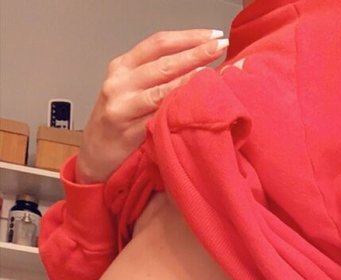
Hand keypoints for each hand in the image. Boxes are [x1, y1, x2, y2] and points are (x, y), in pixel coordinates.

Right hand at [76, 29, 227, 183]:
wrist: (95, 158)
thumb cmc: (117, 125)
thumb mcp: (129, 92)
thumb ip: (154, 78)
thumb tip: (196, 64)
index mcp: (121, 67)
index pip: (158, 43)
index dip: (187, 37)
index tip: (212, 34)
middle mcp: (119, 82)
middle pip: (163, 62)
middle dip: (195, 52)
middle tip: (219, 45)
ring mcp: (121, 106)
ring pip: (161, 88)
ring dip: (190, 77)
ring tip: (212, 69)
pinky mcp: (127, 131)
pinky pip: (157, 116)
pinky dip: (177, 108)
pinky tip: (193, 102)